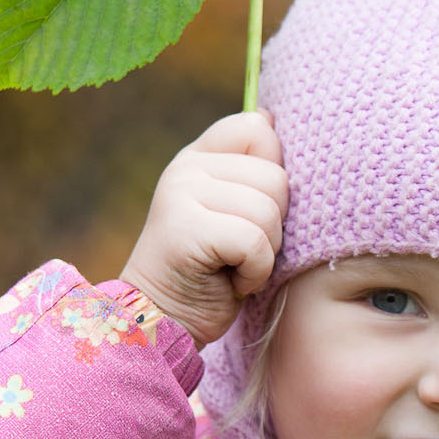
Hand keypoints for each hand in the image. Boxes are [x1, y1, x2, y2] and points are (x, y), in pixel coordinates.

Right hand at [120, 111, 288, 348]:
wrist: (162, 323)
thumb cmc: (210, 273)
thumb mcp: (234, 213)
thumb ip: (251, 172)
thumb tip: (271, 116)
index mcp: (199, 156)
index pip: (256, 127)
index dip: (271, 172)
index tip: (251, 210)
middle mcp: (186, 167)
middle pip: (276, 177)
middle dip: (274, 224)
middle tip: (241, 250)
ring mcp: (181, 194)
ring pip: (268, 210)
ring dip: (266, 251)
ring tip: (234, 265)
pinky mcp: (185, 228)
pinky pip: (255, 241)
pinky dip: (255, 271)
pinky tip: (231, 282)